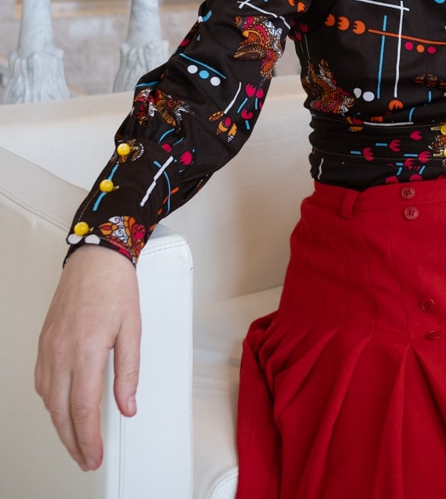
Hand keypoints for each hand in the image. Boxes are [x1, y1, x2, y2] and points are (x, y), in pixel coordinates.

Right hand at [35, 245, 140, 470]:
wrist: (95, 257)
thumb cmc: (115, 286)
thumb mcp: (133, 329)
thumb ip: (129, 372)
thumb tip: (127, 406)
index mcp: (87, 350)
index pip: (83, 409)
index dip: (88, 439)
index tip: (94, 455)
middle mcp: (62, 352)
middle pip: (61, 412)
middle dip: (73, 442)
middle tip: (86, 458)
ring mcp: (49, 347)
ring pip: (48, 400)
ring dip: (60, 425)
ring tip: (76, 440)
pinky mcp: (44, 342)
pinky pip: (42, 382)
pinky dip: (51, 402)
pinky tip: (61, 408)